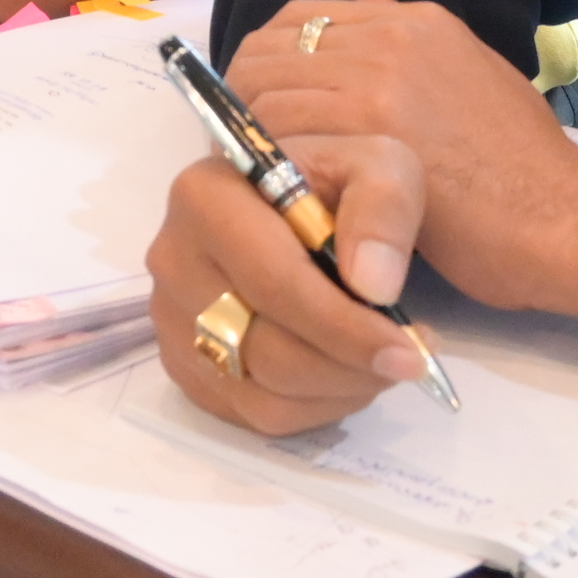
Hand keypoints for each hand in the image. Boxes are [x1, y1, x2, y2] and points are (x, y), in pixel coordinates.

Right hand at [146, 135, 433, 434]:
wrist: (289, 205)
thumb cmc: (334, 184)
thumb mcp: (378, 164)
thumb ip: (383, 207)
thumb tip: (373, 285)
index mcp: (207, 197)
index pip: (274, 283)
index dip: (346, 328)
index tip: (408, 353)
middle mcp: (173, 260)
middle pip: (265, 349)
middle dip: (349, 367)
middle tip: (407, 361)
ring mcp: (170, 319)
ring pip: (263, 394)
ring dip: (338, 391)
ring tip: (380, 362)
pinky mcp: (183, 364)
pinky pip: (254, 413)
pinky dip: (314, 407)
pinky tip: (344, 372)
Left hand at [225, 0, 577, 323]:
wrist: (563, 221)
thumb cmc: (522, 170)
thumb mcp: (473, 77)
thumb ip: (411, 49)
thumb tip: (361, 6)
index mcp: (413, 21)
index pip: (297, 19)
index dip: (268, 66)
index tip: (269, 113)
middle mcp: (391, 35)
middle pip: (265, 54)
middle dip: (246, 106)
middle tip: (254, 160)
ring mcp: (379, 79)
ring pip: (263, 99)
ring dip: (252, 146)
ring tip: (267, 190)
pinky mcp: (373, 131)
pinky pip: (281, 141)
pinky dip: (269, 176)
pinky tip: (284, 207)